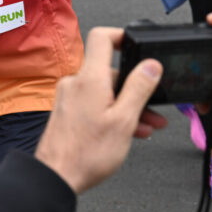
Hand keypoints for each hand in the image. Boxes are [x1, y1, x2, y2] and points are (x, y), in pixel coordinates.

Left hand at [34, 27, 166, 193]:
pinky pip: (93, 103)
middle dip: (135, 88)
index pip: (102, 38)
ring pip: (104, 91)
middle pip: (109, 72)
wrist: (57, 176)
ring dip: (126, 105)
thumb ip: (139, 89)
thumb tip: (151, 65)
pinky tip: (128, 131)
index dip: (121, 35)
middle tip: (154, 106)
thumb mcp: (124, 120)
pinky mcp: (67, 111)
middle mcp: (75, 83)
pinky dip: (111, 112)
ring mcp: (69, 97)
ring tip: (147, 125)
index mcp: (89, 79)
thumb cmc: (86, 154)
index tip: (137, 44)